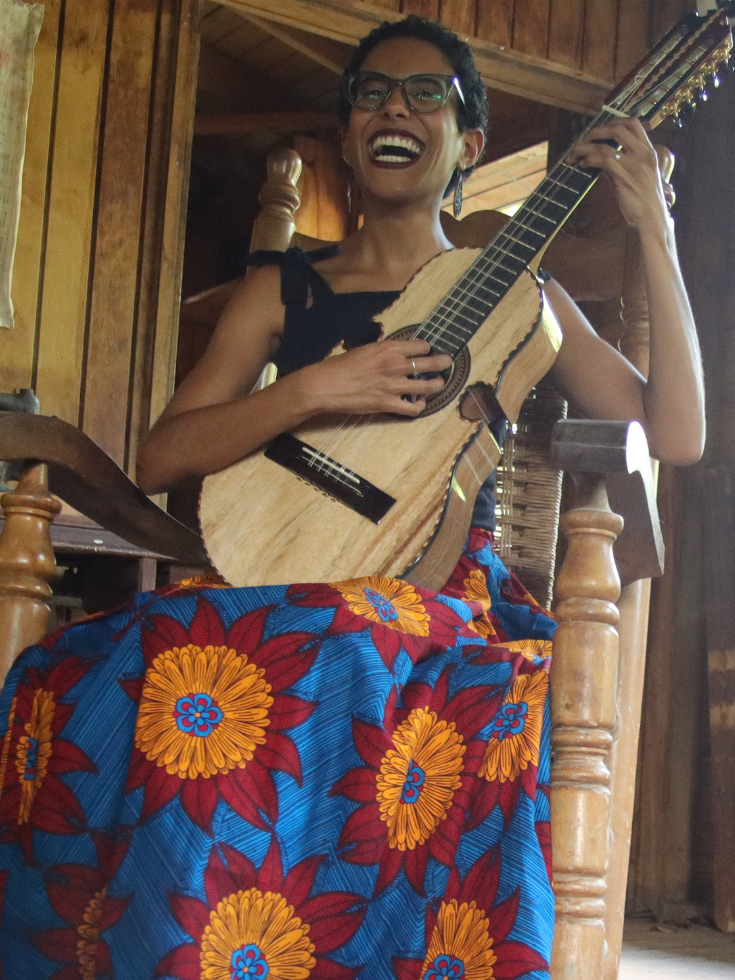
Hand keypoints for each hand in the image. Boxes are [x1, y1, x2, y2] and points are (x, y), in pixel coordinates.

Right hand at [296, 339, 452, 416]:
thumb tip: (390, 352)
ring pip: (427, 386)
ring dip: (436, 385)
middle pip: (430, 363)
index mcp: (388, 348)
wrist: (325, 385)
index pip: (420, 346)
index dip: (427, 348)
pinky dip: (419, 406)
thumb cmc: (339, 366)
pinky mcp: (388, 404)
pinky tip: (420, 404)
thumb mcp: (363, 350)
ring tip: (438, 384)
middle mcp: (395, 365)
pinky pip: (413, 408)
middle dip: (442, 362)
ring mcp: (393, 386)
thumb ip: (381, 351)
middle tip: (447, 363)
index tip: (429, 351)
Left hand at [566, 118, 667, 230]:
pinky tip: (582, 165)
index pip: (634, 124)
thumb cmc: (644, 202)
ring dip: (585, 147)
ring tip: (573, 154)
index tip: (599, 130)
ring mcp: (635, 165)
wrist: (652, 220)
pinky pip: (603, 160)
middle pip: (619, 128)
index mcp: (649, 152)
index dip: (614, 121)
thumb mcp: (638, 177)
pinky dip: (589, 159)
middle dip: (596, 131)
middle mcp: (644, 155)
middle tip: (582, 140)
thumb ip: (622, 164)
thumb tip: (599, 158)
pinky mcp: (624, 177)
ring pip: (606, 145)